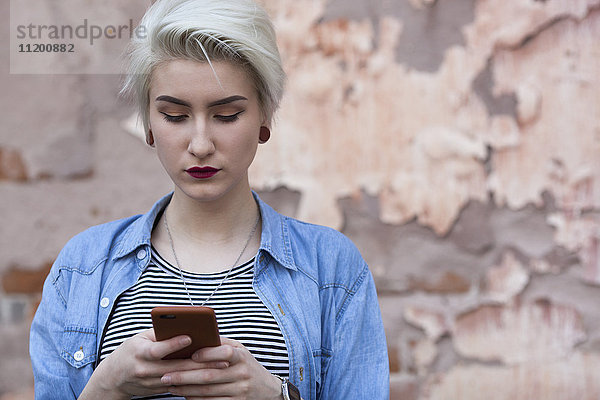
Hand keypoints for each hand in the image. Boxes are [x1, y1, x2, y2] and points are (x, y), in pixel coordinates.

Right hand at [79, 329, 227, 398]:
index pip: (157, 349)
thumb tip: (183, 326)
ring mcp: (152, 383)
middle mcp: (145, 370)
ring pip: (181, 379)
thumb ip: (159, 334)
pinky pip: (180, 385)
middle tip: (220, 356)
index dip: (173, 344)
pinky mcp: (159, 390)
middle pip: (176, 367)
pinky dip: (196, 380)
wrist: (113, 378)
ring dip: (202, 373)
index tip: (190, 337)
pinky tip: (211, 375)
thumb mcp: (140, 339)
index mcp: (139, 353)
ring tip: (221, 365)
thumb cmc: (130, 352)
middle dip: (200, 362)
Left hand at [161, 336, 282, 399]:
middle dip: (184, 375)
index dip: (208, 353)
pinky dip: (195, 399)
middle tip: (166, 375)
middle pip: (209, 375)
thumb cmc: (247, 365)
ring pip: (207, 391)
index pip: (226, 352)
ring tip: (170, 385)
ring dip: (185, 389)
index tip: (191, 354)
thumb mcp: (241, 351)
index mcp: (242, 357)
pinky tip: (184, 395)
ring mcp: (239, 391)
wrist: (267, 390)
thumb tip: (197, 336)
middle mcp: (242, 374)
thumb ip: (222, 344)